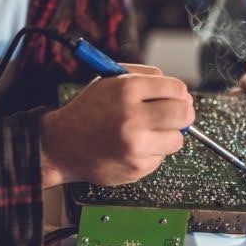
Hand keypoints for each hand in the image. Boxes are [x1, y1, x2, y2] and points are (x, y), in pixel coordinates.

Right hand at [40, 64, 194, 186]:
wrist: (60, 146)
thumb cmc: (89, 111)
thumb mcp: (111, 81)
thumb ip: (146, 77)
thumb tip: (181, 92)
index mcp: (127, 90)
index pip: (177, 89)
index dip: (179, 93)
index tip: (176, 98)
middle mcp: (132, 117)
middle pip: (184, 114)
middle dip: (183, 114)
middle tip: (175, 116)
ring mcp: (135, 145)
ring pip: (177, 140)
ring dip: (168, 136)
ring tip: (146, 132)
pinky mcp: (136, 167)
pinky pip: (161, 158)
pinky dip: (152, 153)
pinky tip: (133, 147)